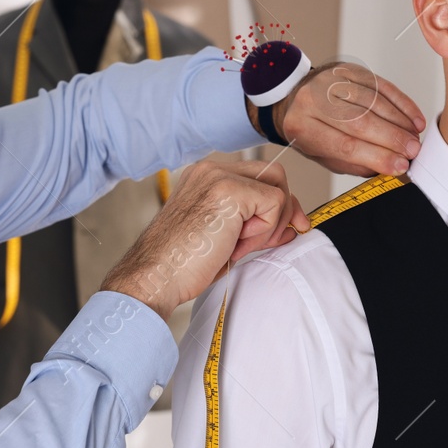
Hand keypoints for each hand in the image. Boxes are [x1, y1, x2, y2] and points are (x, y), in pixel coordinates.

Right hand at [100, 160, 307, 322]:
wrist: (155, 276)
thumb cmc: (181, 264)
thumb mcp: (225, 236)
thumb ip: (254, 223)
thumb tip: (292, 223)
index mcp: (206, 178)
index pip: (259, 178)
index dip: (276, 206)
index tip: (278, 233)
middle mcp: (211, 170)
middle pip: (274, 175)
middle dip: (283, 210)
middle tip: (268, 241)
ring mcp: (219, 177)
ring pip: (278, 188)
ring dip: (270, 223)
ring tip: (239, 245)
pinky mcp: (229, 191)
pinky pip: (274, 203)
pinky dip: (265, 230)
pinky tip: (237, 245)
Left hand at [255, 61, 424, 176]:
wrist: (296, 98)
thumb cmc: (311, 130)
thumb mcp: (322, 155)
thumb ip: (354, 162)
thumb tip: (390, 167)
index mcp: (302, 126)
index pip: (345, 144)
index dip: (377, 156)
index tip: (399, 165)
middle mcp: (314, 100)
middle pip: (361, 120)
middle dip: (392, 138)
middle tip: (413, 151)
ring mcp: (332, 81)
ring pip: (374, 102)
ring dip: (400, 122)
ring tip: (414, 139)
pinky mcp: (350, 70)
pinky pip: (382, 86)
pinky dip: (402, 104)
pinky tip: (413, 119)